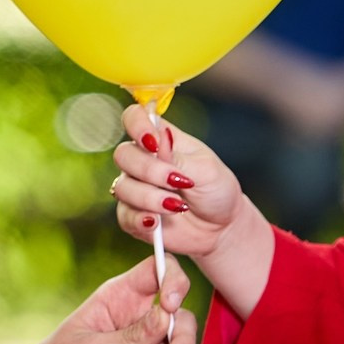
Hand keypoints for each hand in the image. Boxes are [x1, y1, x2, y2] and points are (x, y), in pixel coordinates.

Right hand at [111, 104, 245, 257]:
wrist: (221, 226)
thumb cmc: (216, 189)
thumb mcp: (206, 170)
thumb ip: (179, 157)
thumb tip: (159, 140)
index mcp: (161, 140)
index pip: (134, 118)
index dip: (136, 125)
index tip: (153, 143)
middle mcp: (142, 161)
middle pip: (123, 154)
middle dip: (149, 170)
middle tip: (177, 182)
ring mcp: (135, 188)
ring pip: (122, 187)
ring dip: (149, 198)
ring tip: (178, 207)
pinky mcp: (133, 215)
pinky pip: (124, 216)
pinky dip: (141, 219)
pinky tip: (156, 222)